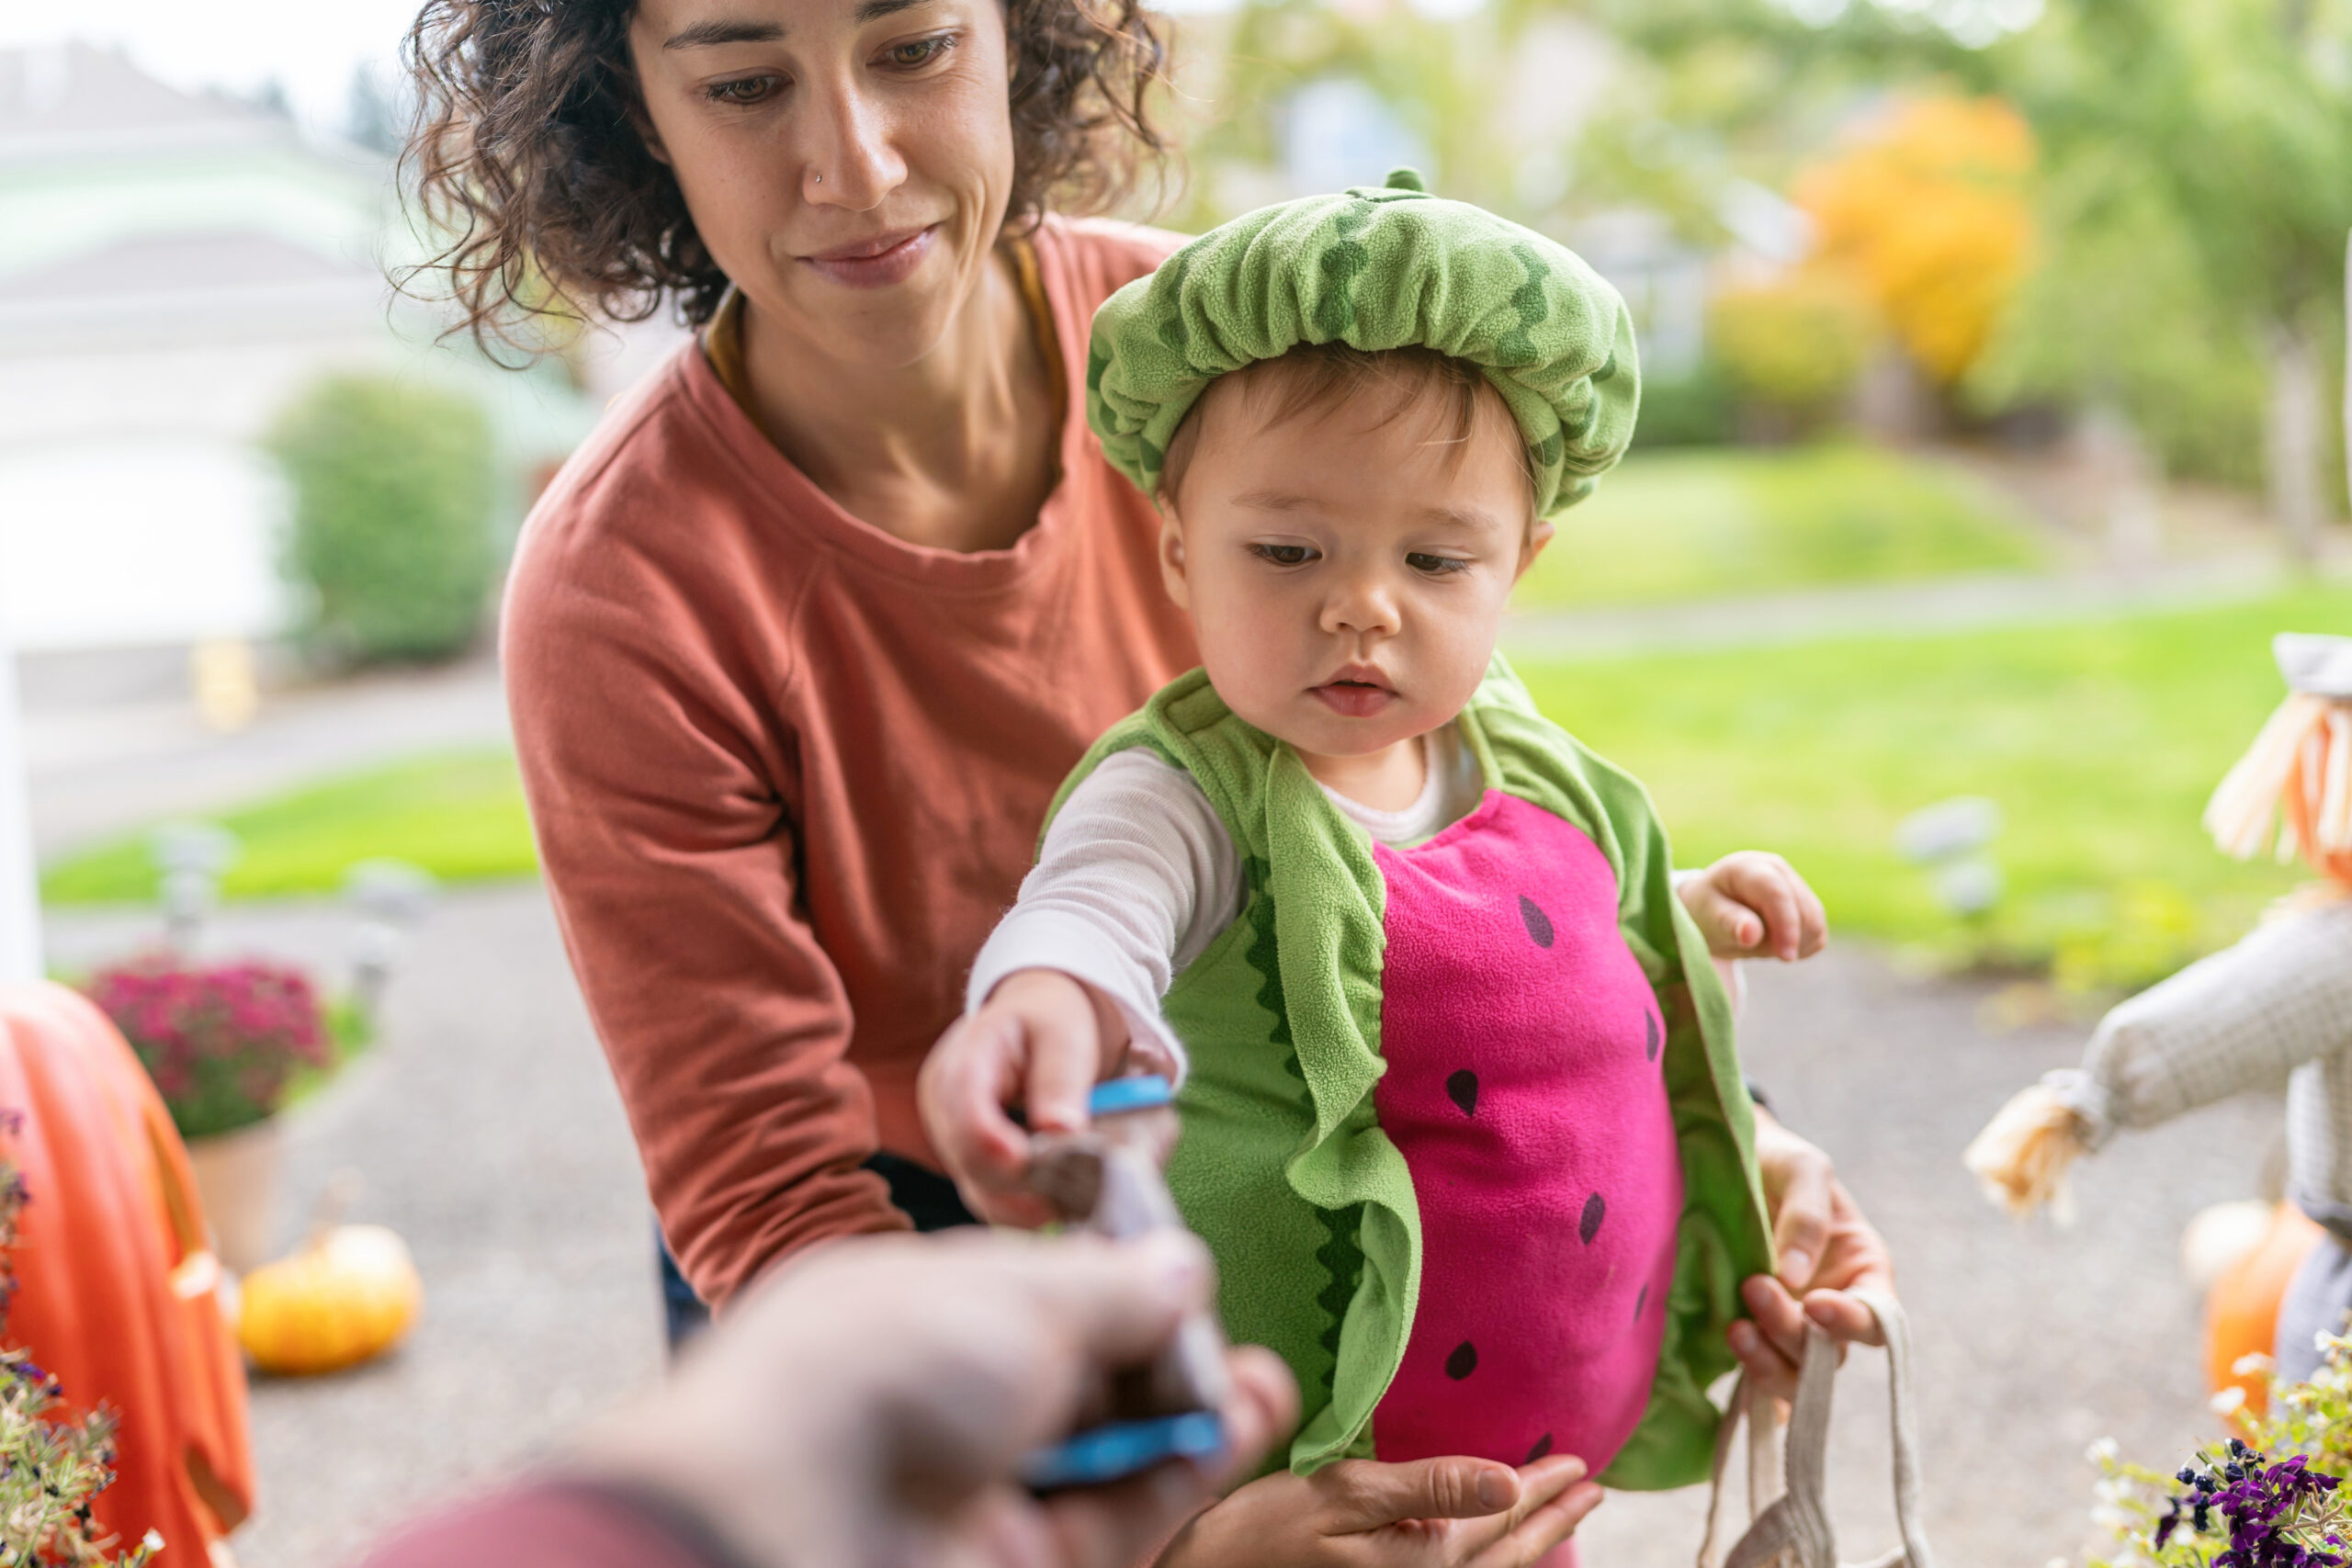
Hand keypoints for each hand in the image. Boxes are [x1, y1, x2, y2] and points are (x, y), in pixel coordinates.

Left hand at [574, 1230, 1297, 1567]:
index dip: (1111, 1287)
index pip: (1031, 1295)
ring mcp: (970, 1493)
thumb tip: (1180, 1267)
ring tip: (1262, 1387)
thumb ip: (1111, 1288)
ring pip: (1100, 1459)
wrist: (790, 1516)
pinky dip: (1175, 1481)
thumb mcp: (1017, 1296)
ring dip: (1184, 1424)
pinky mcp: (1005, 1563)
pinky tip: (1235, 1430)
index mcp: (911, 1310)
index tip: (1179, 1278)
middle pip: (1074, 1383)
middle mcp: (938, 1403)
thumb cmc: (882, 1368)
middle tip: (1229, 1347)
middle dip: (1160, 1363)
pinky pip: (1108, 1522)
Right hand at [921, 970, 1129, 1225]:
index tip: (1031, 1164)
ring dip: (1026, 1204)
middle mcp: (944, 1105)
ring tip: (1078, 1203)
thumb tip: (1062, 1132)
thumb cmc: (1049, 1023)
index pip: (964, 1106)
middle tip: (1078, 1194)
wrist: (1033, 1023)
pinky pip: (991, 1198)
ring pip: (978, 1189)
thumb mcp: (1062, 1035)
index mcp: (963, 1059)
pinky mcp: (970, 1164)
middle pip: (969, 1158)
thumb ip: (1060, 1079)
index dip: (992, 1142)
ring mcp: (953, 1139)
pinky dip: (1025, 1208)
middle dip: (1022, 1182)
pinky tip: (1062, 1205)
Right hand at [1157, 1451, 1601, 1567]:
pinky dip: (1488, 1558)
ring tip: (1559, 1516)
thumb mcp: (1347, 1496)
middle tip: (1591, 1491)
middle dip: (1551, 1519)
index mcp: (1429, 1561)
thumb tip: (1509, 1479)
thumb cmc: (1264, 1535)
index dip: (1543, 1488)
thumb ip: (1432, 1487)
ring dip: (1528, 1541)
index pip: (1502, 1515)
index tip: (1581, 1465)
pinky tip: (1489, 1546)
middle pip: (1507, 1554)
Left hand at [1677, 852, 1827, 961]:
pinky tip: (1775, 944)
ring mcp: (1793, 882)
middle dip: (1786, 940)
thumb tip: (1751, 934)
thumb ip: (1729, 924)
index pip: (1777, 893)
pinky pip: (1817, 932)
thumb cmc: (1705, 913)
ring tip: (1759, 945)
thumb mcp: (1707, 919)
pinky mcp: (1805, 899)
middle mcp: (1776, 869)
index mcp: (1747, 868)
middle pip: (1803, 910)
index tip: (1785, 956)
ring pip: (1815, 922)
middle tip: (1752, 951)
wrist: (1711, 910)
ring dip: (1793, 944)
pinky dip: (1801, 946)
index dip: (1786, 925)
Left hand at [1729, 1110, 1895, 1402]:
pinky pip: (1755, 1380)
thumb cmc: (1779, 1161)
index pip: (1877, 1319)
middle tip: (1754, 1287)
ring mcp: (1788, 1327)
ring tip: (1734, 1328)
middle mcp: (1831, 1309)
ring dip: (1766, 1362)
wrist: (1724, 1159)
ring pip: (1793, 1374)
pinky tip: (1726, 1369)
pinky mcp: (1749, 1336)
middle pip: (1828, 1353)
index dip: (1851, 1321)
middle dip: (1793, 1330)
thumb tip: (1794, 1276)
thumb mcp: (1803, 1167)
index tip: (1815, 1301)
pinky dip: (1745, 1387)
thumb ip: (1807, 1216)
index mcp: (1863, 1273)